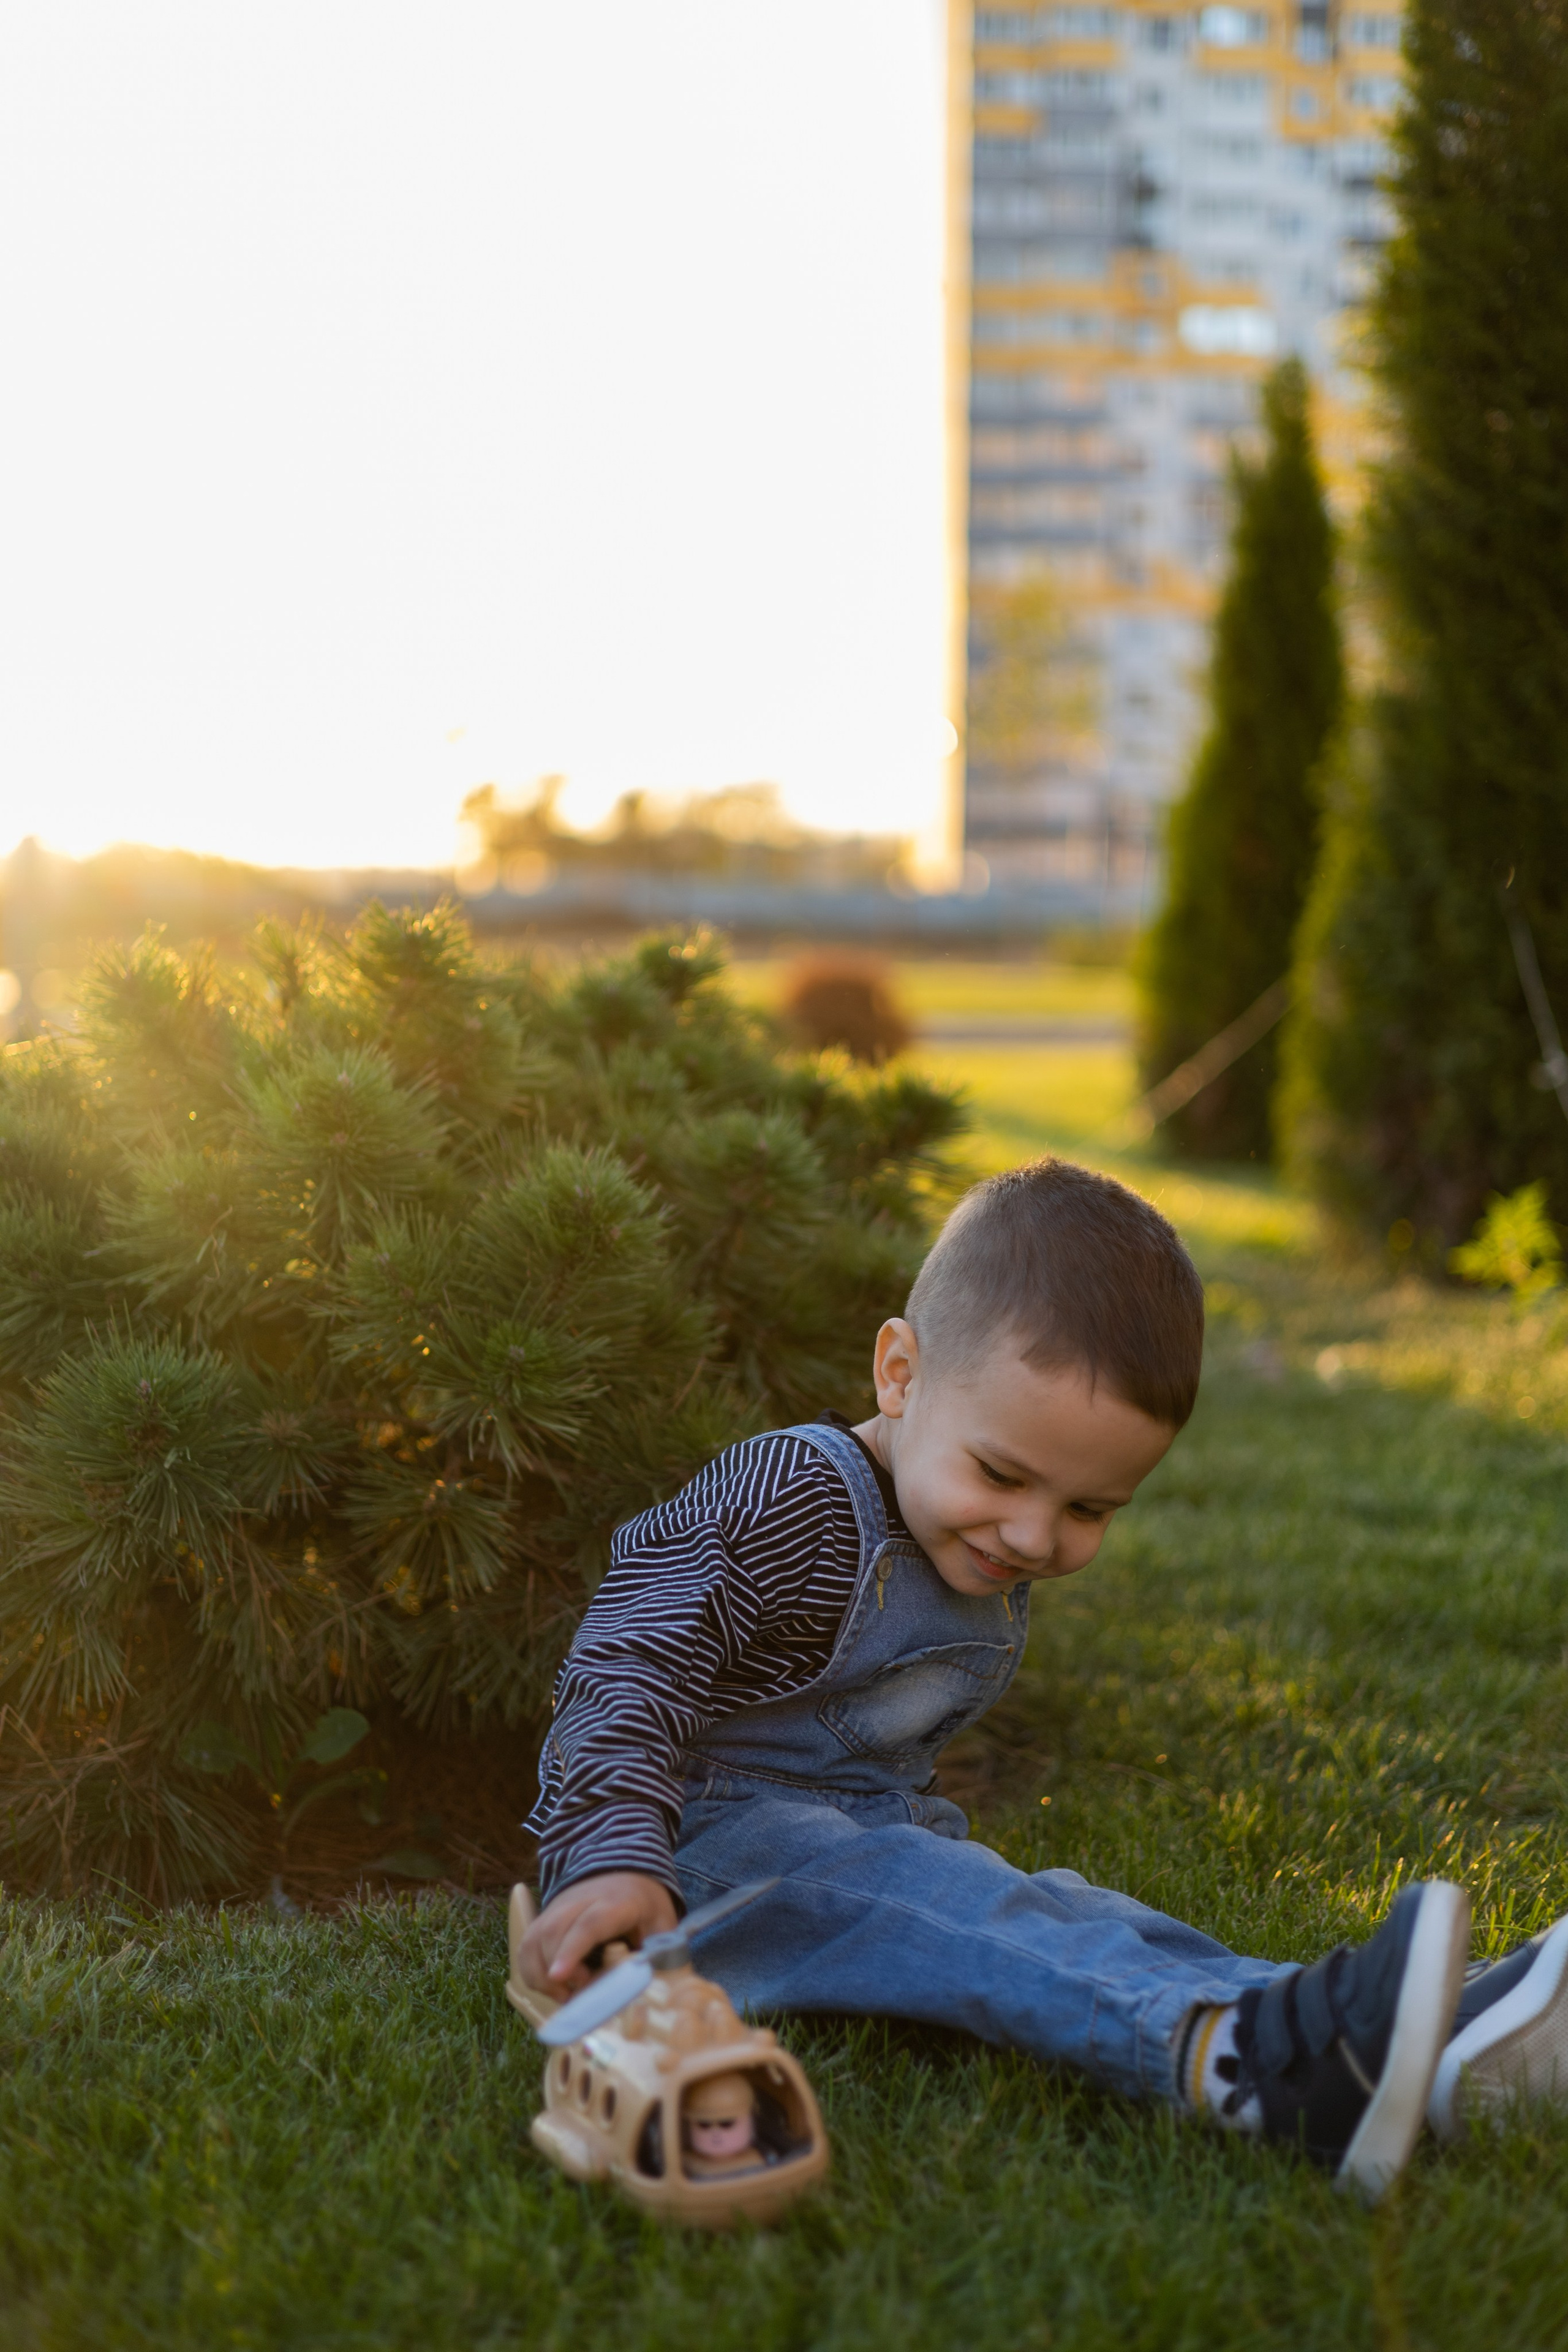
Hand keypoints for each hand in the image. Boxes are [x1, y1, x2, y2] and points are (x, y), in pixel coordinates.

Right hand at [519, 1870, 678, 1995]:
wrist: (625, 1872)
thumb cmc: (645, 1905)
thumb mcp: (663, 1924)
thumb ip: (660, 1953)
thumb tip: (654, 1990)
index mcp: (615, 1902)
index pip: (588, 1924)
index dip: (571, 1951)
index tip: (559, 1977)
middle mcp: (580, 1901)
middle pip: (553, 1932)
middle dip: (555, 1971)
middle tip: (574, 1995)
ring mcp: (558, 1908)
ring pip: (533, 1939)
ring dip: (540, 1975)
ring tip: (564, 1995)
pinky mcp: (545, 1919)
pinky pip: (527, 1946)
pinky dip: (531, 1972)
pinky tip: (552, 1987)